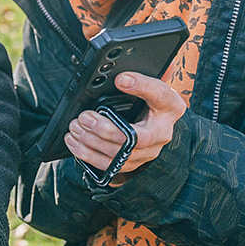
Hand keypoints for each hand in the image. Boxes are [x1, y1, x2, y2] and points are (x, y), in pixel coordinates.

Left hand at [64, 72, 186, 181]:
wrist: (155, 122)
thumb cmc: (152, 103)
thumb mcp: (153, 87)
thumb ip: (141, 81)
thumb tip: (122, 80)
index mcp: (170, 108)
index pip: (160, 96)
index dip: (141, 87)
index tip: (121, 81)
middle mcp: (161, 135)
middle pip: (132, 139)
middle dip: (103, 129)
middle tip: (84, 117)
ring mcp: (145, 153)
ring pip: (118, 156)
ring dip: (91, 143)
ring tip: (75, 129)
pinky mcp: (130, 163)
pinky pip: (109, 166)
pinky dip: (87, 155)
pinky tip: (74, 143)